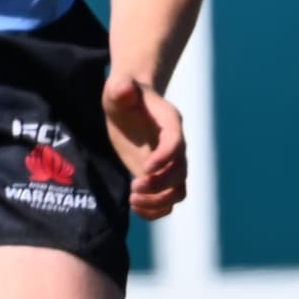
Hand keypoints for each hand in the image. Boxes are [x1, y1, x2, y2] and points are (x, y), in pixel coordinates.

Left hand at [103, 69, 189, 219]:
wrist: (127, 104)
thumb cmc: (122, 95)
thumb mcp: (117, 88)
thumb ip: (121, 88)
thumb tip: (125, 90)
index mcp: (170, 123)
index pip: (176, 144)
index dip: (165, 159)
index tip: (144, 169)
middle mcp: (175, 146)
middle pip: (180, 174)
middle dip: (159, 185)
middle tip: (134, 187)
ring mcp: (169, 164)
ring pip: (178, 192)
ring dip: (159, 202)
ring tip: (133, 200)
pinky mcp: (159, 177)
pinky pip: (168, 202)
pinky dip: (155, 210)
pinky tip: (134, 205)